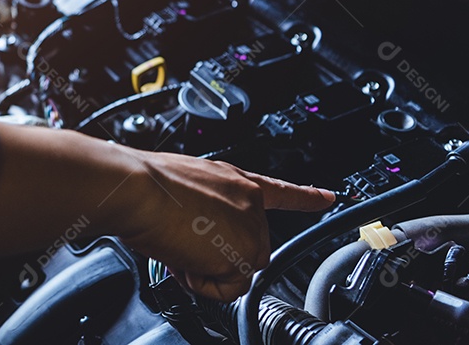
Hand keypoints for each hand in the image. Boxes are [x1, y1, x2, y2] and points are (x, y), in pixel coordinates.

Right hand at [107, 148, 332, 299]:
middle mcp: (249, 202)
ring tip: (179, 244)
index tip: (329, 197)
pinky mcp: (245, 254)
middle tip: (182, 240)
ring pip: (236, 270)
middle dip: (215, 254)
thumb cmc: (147, 185)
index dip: (306, 197)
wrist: (139, 190)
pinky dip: (204, 283)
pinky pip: (228, 288)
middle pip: (247, 248)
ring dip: (205, 268)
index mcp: (234, 180)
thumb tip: (191, 235)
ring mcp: (250, 229)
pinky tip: (185, 258)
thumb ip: (202, 208)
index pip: (278, 191)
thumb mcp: (184, 188)